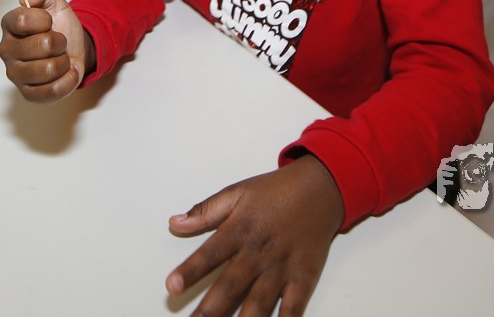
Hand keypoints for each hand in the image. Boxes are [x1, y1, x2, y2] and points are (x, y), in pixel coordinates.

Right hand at [0, 0, 92, 102]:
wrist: (75, 48)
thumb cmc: (60, 25)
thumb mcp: (53, 1)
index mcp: (9, 25)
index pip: (21, 19)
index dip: (43, 20)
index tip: (49, 21)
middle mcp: (6, 50)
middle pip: (41, 45)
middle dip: (59, 41)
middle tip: (58, 42)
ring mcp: (15, 74)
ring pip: (48, 69)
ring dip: (64, 62)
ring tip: (61, 58)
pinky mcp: (28, 93)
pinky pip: (52, 90)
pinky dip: (67, 80)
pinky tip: (65, 73)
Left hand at [166, 156, 343, 316]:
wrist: (321, 188)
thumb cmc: (277, 191)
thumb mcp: (237, 192)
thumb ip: (205, 210)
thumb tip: (175, 222)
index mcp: (240, 230)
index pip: (210, 254)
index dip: (190, 271)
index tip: (172, 287)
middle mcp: (259, 252)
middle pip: (231, 286)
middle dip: (210, 310)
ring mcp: (282, 268)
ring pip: (258, 303)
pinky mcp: (304, 279)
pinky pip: (293, 308)